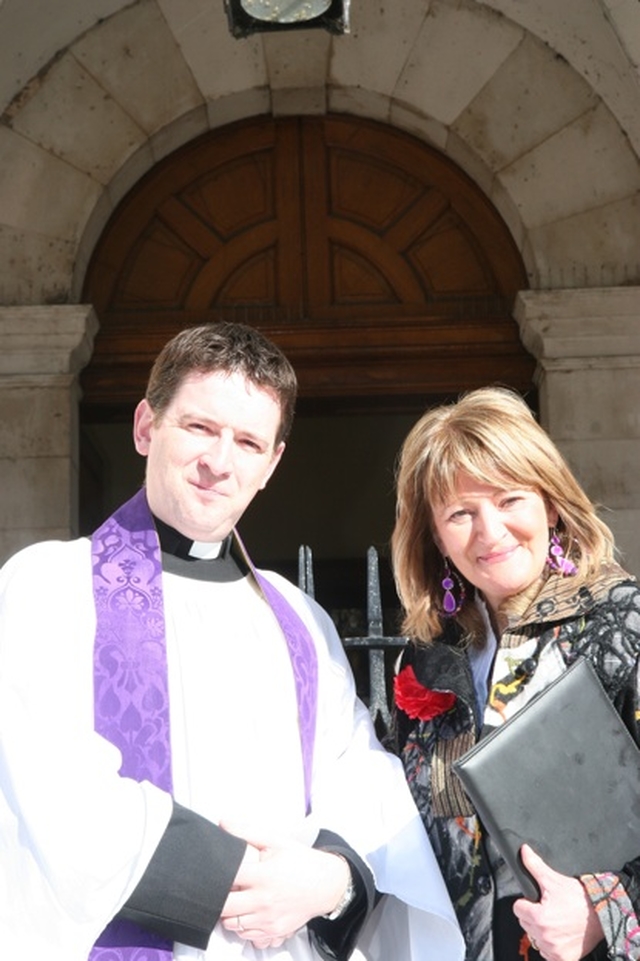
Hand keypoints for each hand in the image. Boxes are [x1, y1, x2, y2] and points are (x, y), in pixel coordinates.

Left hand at [220, 825, 350, 948]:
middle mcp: (264, 900)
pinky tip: (246, 913)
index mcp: (263, 876)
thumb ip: (247, 832)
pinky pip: (247, 935)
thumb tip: (223, 823)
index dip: (218, 876)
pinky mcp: (274, 931)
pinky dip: (241, 926)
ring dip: (228, 914)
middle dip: (218, 898)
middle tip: (221, 889)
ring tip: (233, 900)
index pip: (227, 880)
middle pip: (225, 907)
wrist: (326, 884)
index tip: (216, 872)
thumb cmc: (301, 861)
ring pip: (233, 924)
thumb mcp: (276, 841)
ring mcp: (268, 918)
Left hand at [513, 845, 604, 959]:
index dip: (526, 902)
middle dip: (533, 916)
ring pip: (535, 938)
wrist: (601, 914)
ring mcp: (554, 950)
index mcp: (538, 917)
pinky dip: (552, 945)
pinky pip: (547, 953)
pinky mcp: (563, 958)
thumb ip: (534, 865)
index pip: (517, 908)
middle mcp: (544, 936)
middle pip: (525, 923)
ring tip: (556, 921)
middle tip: (549, 909)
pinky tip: (561, 934)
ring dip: (542, 931)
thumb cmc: (578, 898)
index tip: (537, 901)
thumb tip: (523, 851)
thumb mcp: (553, 879)